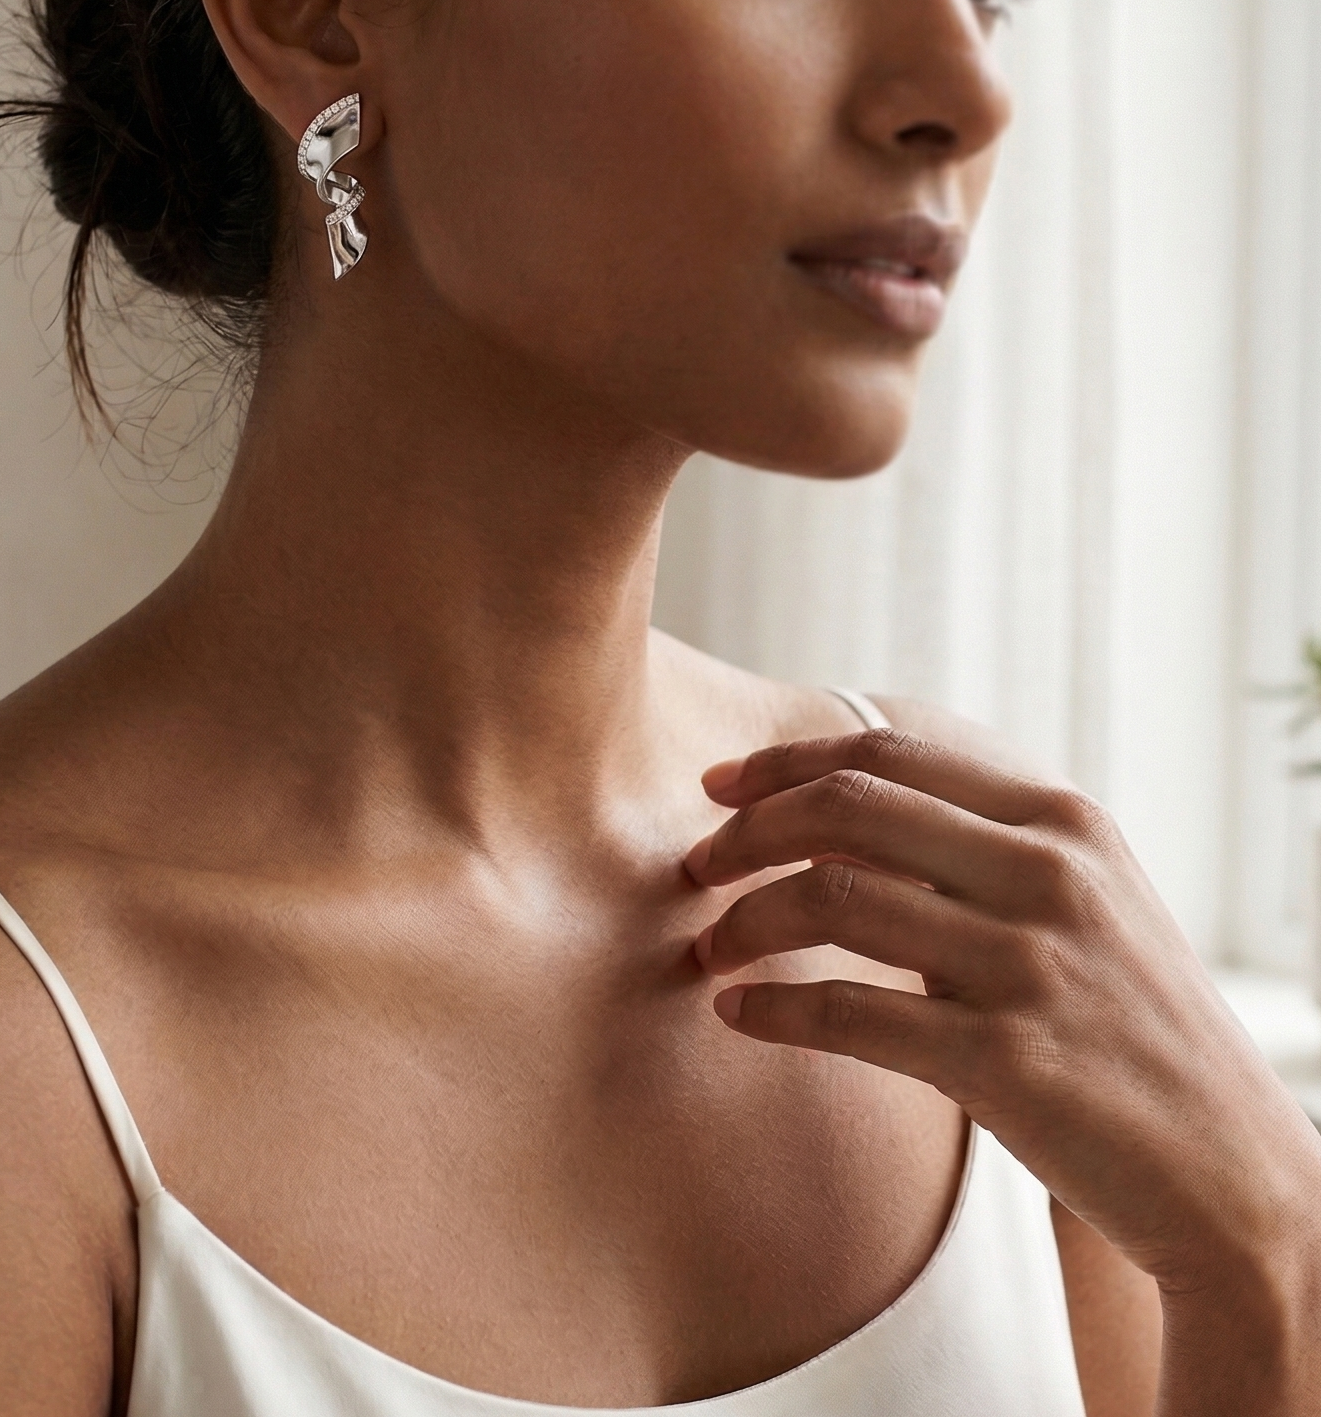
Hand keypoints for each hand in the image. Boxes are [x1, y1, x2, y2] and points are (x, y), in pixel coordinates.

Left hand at [684, 726, 1320, 1400]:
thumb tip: (844, 813)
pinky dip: (773, 1010)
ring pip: (832, 899)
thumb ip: (984, 849)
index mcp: (1061, 820)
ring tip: (707, 947)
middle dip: (747, 831)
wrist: (1233, 1174)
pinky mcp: (1006, 1061)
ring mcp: (1029, 965)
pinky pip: (848, 1015)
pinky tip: (738, 1013)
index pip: (887, 754)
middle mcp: (1048, 874)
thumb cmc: (1134, 1032)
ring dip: (744, 920)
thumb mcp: (1087, 902)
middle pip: (847, 808)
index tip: (718, 787)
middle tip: (696, 867)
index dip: (785, 763)